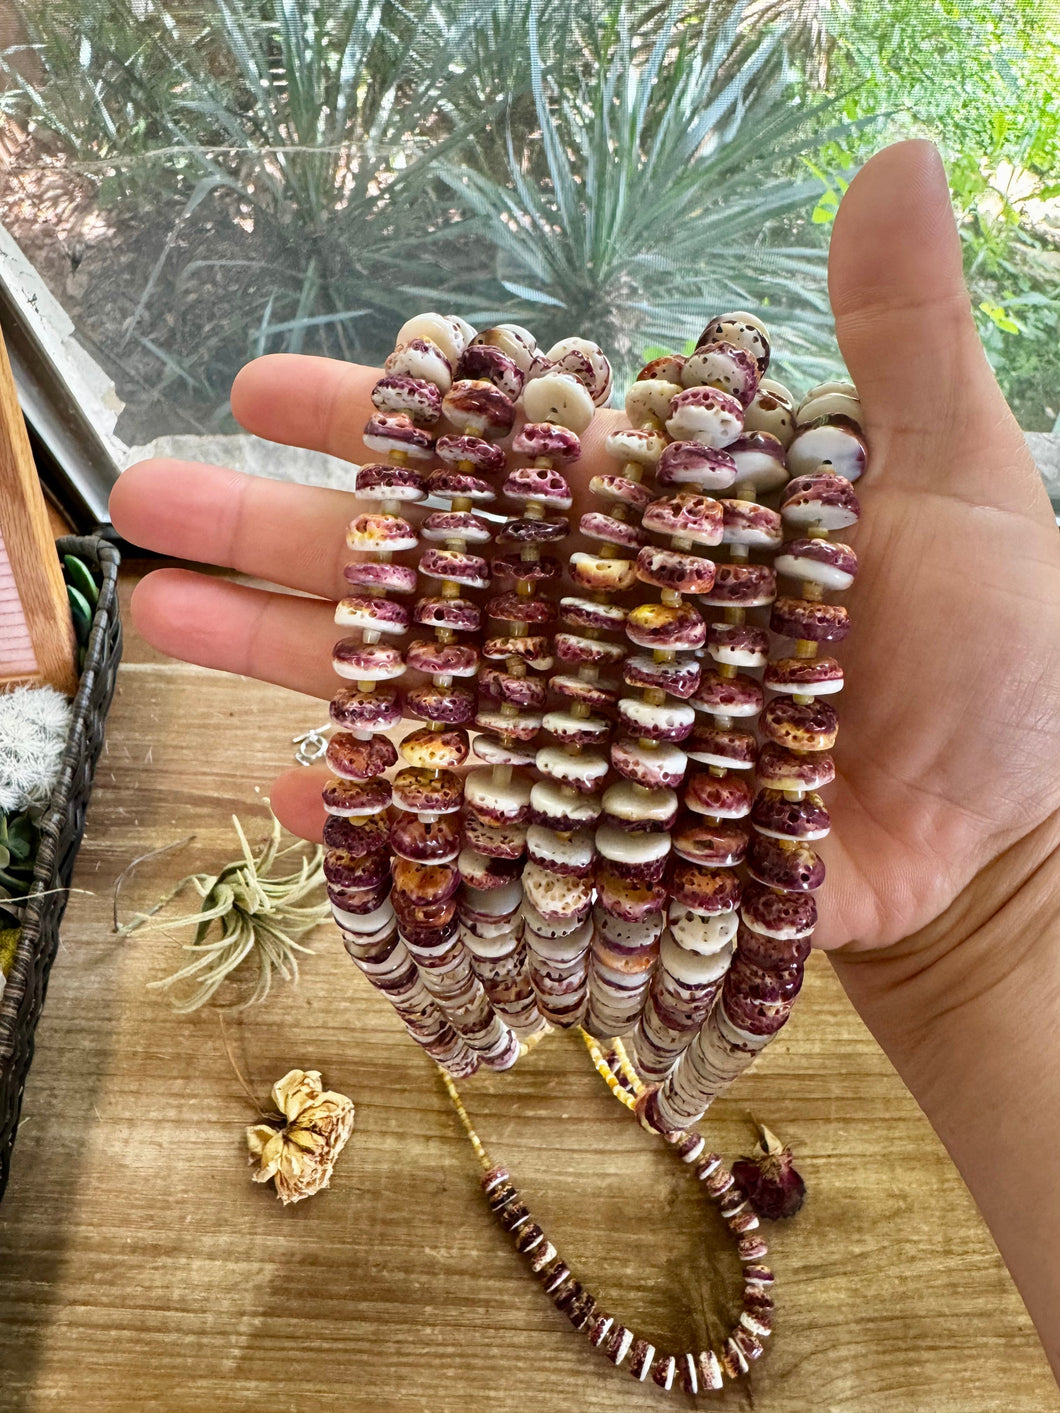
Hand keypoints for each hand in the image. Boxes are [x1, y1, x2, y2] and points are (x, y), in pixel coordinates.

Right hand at [109, 139, 1059, 957]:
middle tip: (147, 497)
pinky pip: (463, 821)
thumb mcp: (953, 475)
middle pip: (420, 569)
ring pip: (415, 687)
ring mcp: (579, 729)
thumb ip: (896, 341)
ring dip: (284, 656)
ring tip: (158, 618)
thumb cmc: (997, 652)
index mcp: (648, 518)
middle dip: (279, 530)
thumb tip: (891, 162)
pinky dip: (385, 813)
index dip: (383, 419)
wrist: (1008, 826)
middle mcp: (589, 616)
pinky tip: (290, 786)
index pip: (491, 455)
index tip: (267, 386)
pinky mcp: (591, 833)